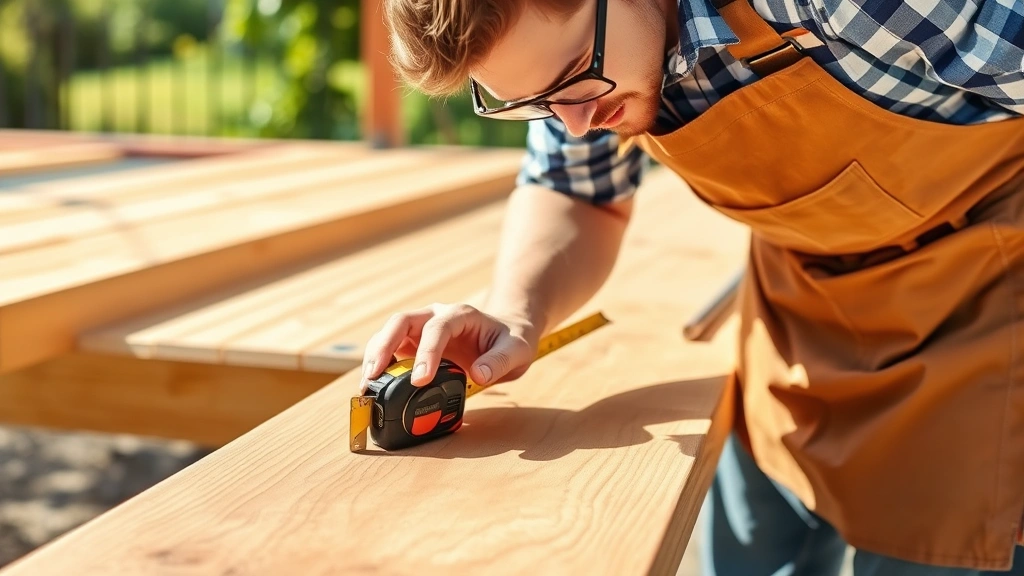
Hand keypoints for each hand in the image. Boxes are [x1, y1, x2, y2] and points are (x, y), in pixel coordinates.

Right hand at [358, 303, 539, 394]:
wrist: (507, 335)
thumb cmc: (511, 341)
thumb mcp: (517, 350)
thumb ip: (500, 362)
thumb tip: (478, 375)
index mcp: (460, 314)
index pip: (437, 328)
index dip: (426, 352)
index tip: (420, 379)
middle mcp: (436, 316)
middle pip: (401, 322)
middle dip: (384, 346)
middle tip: (373, 375)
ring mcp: (422, 329)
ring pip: (390, 333)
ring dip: (375, 356)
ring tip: (367, 384)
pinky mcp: (415, 343)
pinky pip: (391, 349)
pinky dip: (380, 364)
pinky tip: (375, 384)